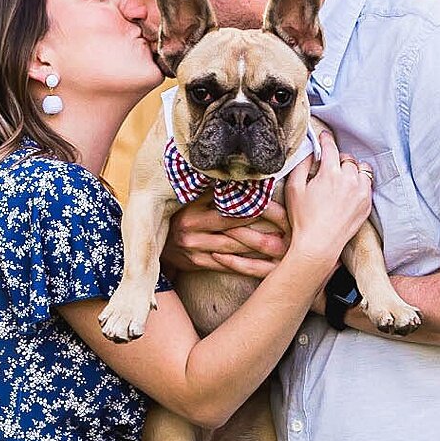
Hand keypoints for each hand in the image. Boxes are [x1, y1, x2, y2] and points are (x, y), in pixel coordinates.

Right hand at [160, 197, 290, 279]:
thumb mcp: (188, 199)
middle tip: (286, 230)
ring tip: (280, 247)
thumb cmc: (177, 213)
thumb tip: (237, 174)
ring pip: (231, 250)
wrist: (152, 240)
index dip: (251, 207)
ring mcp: (192, 249)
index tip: (274, 207)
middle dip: (260, 232)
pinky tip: (262, 264)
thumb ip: (210, 189)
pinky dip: (244, 265)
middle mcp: (191, 230)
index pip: (227, 208)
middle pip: (232, 230)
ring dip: (256, 249)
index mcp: (191, 210)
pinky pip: (224, 266)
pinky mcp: (195, 263)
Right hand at [283, 132, 372, 269]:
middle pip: (347, 158)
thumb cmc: (303, 219)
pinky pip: (367, 185)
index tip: (323, 138)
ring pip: (361, 169)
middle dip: (338, 159)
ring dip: (352, 169)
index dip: (325, 140)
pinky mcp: (366, 204)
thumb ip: (301, 166)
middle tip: (329, 166)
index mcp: (330, 174)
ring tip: (342, 177)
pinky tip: (349, 190)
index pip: (330, 147)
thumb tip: (309, 152)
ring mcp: (361, 193)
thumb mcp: (294, 189)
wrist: (319, 245)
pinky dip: (359, 183)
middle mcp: (349, 180)